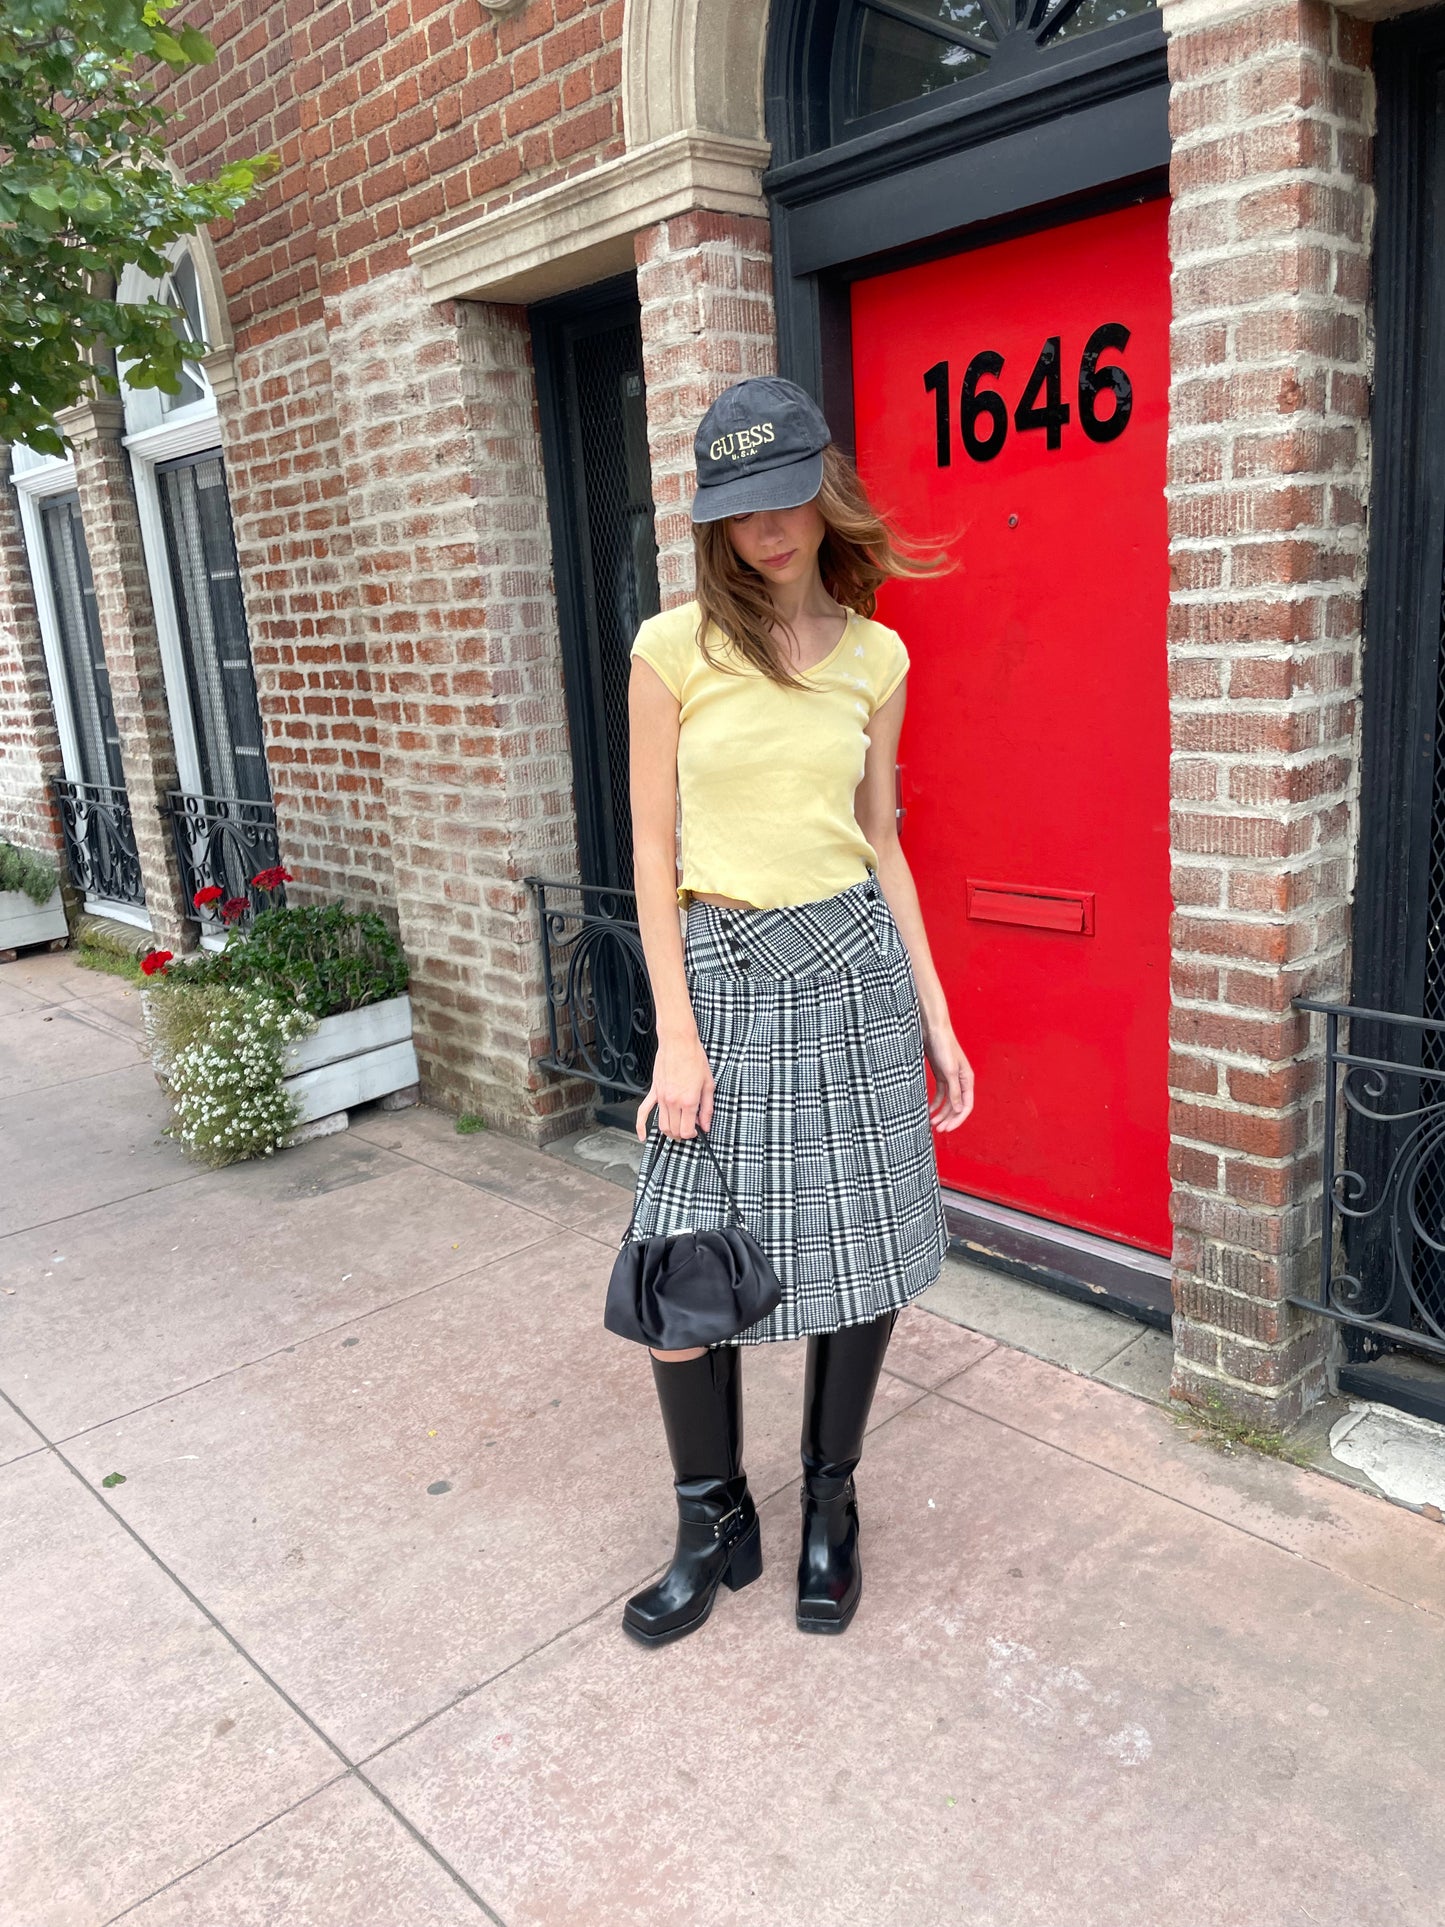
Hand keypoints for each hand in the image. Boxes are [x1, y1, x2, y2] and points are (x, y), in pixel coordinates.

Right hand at [637, 1034, 715, 1139]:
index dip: (693, 1134)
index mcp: (689, 1101)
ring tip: (677, 1129)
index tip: (697, 1130)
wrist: (678, 1042)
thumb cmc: (694, 1058)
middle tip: (689, 1129)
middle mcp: (673, 1102)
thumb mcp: (708, 1084)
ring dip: (669, 1132)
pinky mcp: (654, 1091)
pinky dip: (641, 1126)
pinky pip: (643, 1111)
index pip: (687, 1131)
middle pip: (674, 1131)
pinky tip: (643, 1135)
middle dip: (682, 1135)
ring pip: (662, 1125)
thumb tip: (706, 1124)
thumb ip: (707, 1108)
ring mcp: (661, 1097)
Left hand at [922, 1016, 973, 1130]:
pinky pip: (940, 1094)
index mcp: (967, 1079)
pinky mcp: (940, 1074)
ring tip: (931, 1122)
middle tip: (938, 1130)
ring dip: (941, 1113)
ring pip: (948, 1101)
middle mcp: (961, 1080)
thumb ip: (954, 1091)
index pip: (966, 1106)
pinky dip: (935, 1103)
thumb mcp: (949, 1071)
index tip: (947, 1129)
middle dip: (948, 1119)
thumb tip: (959, 1109)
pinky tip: (928, 1110)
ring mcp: (950, 1078)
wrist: (932, 1029)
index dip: (958, 1119)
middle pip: (957, 1106)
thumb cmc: (943, 1046)